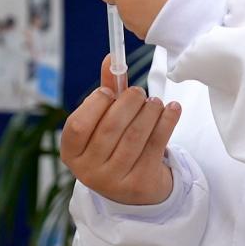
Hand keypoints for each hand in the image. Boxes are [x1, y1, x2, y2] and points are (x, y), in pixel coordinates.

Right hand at [61, 54, 181, 205]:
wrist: (136, 187)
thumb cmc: (115, 145)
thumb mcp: (104, 121)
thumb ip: (106, 91)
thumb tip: (112, 58)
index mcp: (72, 153)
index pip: (77, 125)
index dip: (95, 103)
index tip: (110, 91)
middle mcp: (88, 171)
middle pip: (110, 127)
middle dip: (129, 102)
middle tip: (139, 92)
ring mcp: (114, 181)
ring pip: (135, 135)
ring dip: (150, 111)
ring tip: (155, 102)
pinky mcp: (140, 184)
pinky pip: (156, 145)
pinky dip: (167, 121)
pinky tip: (172, 109)